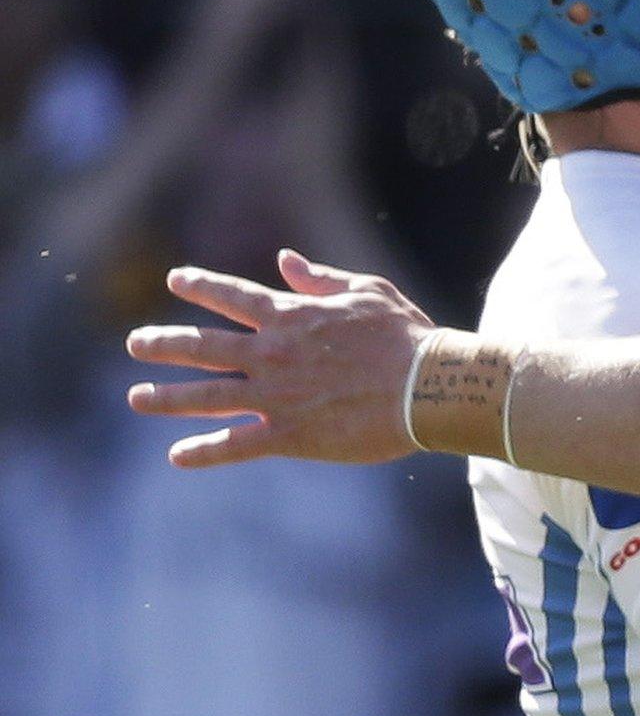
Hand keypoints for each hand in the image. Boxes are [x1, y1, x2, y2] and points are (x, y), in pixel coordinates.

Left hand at [126, 250, 433, 467]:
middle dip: (164, 344)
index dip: (201, 285)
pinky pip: (236, 445)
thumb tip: (285, 259)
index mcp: (292, 316)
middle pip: (202, 346)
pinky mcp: (289, 434)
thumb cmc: (407, 337)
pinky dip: (204, 451)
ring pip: (206, 396)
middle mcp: (273, 353)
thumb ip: (321, 278)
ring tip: (138, 399)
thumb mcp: (369, 291)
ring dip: (167, 397)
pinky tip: (177, 456)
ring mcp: (276, 395)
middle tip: (136, 343)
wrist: (427, 388)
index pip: (232, 296)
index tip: (175, 279)